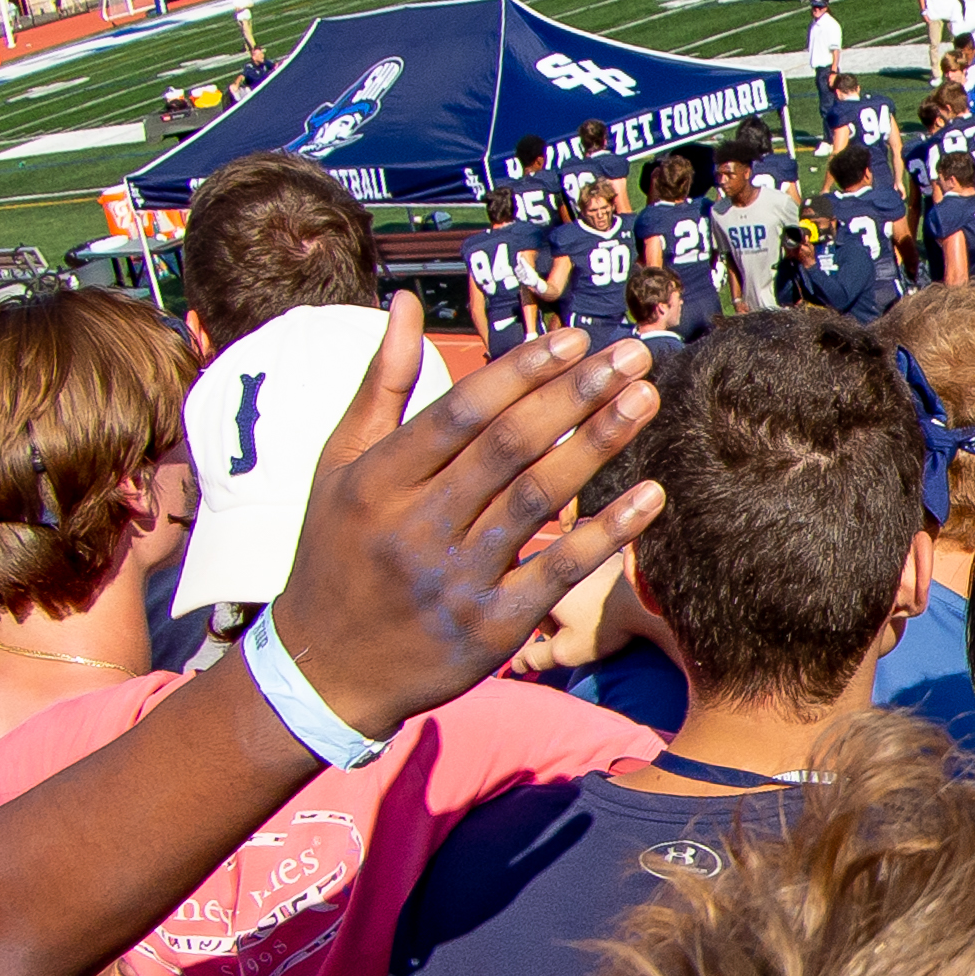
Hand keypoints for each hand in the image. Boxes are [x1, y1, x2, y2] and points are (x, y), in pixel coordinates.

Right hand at [267, 308, 662, 740]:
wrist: (325, 670)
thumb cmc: (338, 553)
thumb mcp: (340, 466)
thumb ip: (382, 385)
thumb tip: (407, 305)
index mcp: (379, 481)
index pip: (461, 411)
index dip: (523, 370)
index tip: (577, 338)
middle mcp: (416, 527)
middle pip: (509, 446)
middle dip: (576, 394)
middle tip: (633, 356)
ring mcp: (456, 580)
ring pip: (538, 500)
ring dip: (598, 445)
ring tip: (645, 400)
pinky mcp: (491, 628)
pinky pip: (558, 571)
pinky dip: (606, 533)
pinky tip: (649, 495)